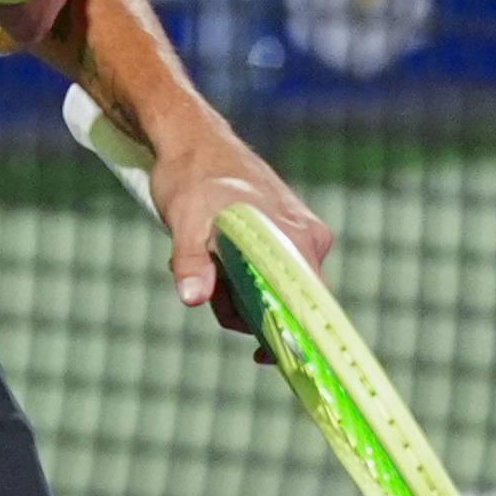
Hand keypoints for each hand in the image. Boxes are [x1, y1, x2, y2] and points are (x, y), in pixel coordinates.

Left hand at [146, 119, 329, 348]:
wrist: (191, 138)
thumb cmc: (192, 175)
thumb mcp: (185, 220)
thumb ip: (192, 261)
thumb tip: (194, 298)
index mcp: (298, 238)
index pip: (311, 306)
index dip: (291, 336)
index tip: (264, 356)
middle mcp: (309, 239)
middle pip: (287, 303)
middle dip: (243, 309)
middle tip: (208, 291)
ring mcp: (298, 236)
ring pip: (271, 290)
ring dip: (234, 292)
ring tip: (204, 266)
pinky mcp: (284, 235)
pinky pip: (266, 274)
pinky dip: (238, 277)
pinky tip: (213, 260)